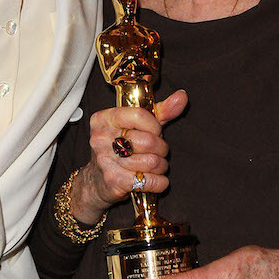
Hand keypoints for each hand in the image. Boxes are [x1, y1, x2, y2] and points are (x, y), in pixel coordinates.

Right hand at [68, 90, 187, 224]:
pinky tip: (155, 179)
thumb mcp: (137, 125)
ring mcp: (105, 161)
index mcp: (104, 119)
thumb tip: (181, 96)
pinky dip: (159, 182)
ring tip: (155, 165)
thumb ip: (160, 111)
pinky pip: (149, 181)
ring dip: (161, 166)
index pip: (139, 115)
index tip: (156, 131)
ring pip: (151, 162)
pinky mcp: (113, 182)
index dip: (155, 125)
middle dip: (161, 148)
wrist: (96, 181)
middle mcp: (101, 138)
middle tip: (157, 151)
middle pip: (148, 141)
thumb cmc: (120, 149)